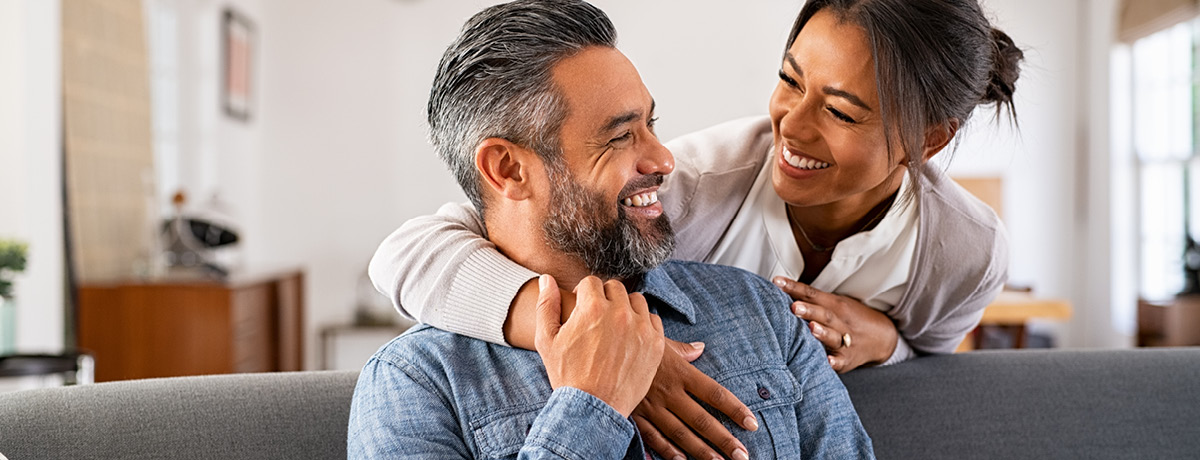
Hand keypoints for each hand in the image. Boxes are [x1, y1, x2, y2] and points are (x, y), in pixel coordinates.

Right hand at [534, 275, 664, 416]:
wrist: (592, 408)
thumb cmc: (566, 375)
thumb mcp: (546, 340)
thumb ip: (546, 305)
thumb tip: (547, 279)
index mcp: (592, 307)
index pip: (591, 282)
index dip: (584, 294)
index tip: (583, 308)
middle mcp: (619, 313)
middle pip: (615, 288)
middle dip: (605, 298)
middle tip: (598, 318)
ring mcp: (640, 328)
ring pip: (636, 301)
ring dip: (626, 308)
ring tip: (615, 326)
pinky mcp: (655, 343)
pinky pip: (652, 320)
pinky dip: (642, 324)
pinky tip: (630, 337)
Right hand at [632, 339, 756, 459]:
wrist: (599, 348)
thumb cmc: (632, 341)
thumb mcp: (659, 340)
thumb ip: (683, 349)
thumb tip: (700, 348)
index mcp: (680, 372)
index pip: (714, 393)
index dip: (735, 409)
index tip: (751, 422)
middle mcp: (669, 392)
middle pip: (702, 420)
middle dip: (724, 440)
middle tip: (742, 455)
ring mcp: (651, 406)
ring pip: (681, 433)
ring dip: (701, 450)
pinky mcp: (635, 415)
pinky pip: (653, 436)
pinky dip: (667, 450)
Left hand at [772, 277, 897, 372]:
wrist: (882, 337)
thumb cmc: (848, 318)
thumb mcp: (834, 304)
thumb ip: (810, 299)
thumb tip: (779, 288)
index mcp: (834, 305)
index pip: (812, 294)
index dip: (794, 288)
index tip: (776, 282)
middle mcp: (840, 321)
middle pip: (824, 314)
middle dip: (808, 310)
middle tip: (793, 307)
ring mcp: (846, 340)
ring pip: (833, 336)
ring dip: (822, 333)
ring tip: (811, 328)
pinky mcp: (848, 359)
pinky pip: (841, 361)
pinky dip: (835, 361)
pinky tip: (827, 361)